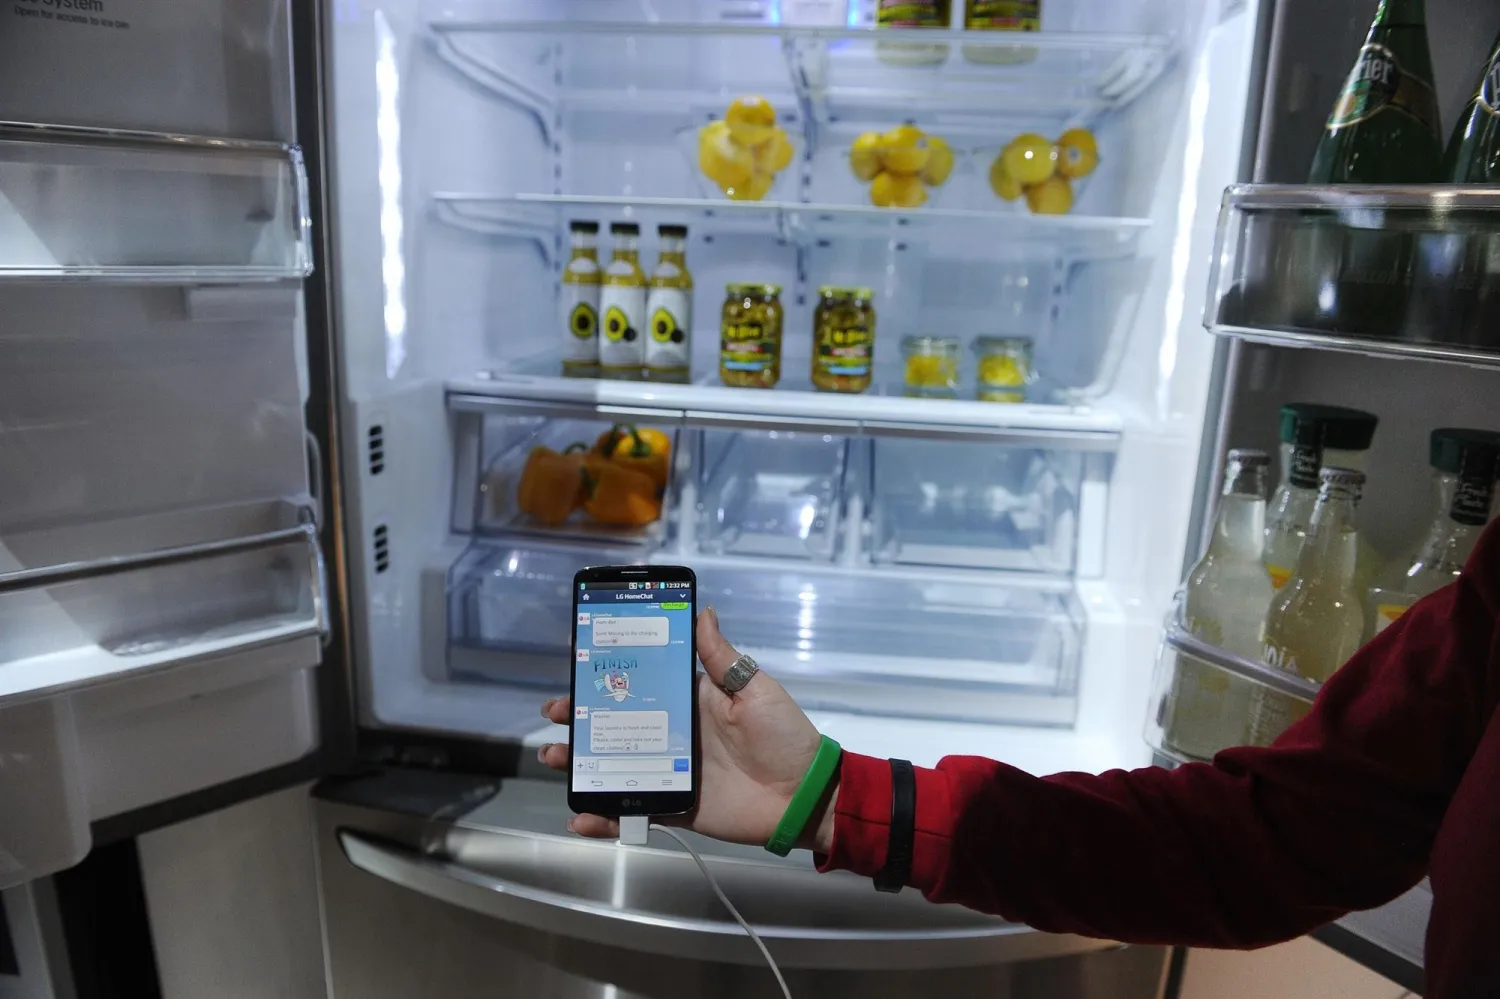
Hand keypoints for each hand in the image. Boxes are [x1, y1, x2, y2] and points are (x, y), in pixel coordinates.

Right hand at [539, 608, 836, 852]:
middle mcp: (673, 735)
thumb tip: (702, 611)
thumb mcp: (755, 690)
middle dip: (580, 717)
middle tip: (555, 714)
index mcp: (690, 701)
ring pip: (614, 765)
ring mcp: (669, 772)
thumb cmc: (782, 736)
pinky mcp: (674, 806)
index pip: (641, 683)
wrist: (803, 794)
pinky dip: (603, 816)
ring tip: (556, 757)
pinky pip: (632, 810)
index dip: (608, 675)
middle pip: (616, 724)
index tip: (577, 664)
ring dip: (581, 762)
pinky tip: (579, 817)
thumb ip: (722, 659)